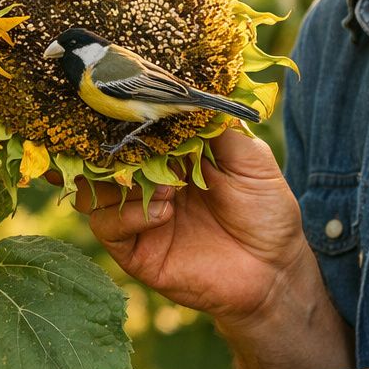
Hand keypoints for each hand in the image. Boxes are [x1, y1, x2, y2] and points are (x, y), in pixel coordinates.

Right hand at [73, 129, 351, 368]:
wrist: (274, 271)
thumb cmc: (267, 211)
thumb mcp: (251, 159)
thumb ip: (218, 129)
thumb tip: (188, 97)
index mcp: (170, 156)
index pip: (133, 130)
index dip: (125, 117)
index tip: (127, 103)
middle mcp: (147, 182)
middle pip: (103, 158)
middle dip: (110, 147)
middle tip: (134, 142)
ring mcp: (138, 216)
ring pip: (93, 191)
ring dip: (119, 181)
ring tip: (166, 185)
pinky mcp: (135, 251)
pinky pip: (108, 227)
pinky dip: (128, 215)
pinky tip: (164, 211)